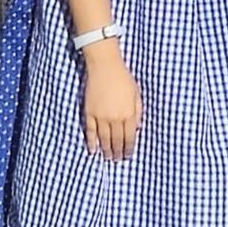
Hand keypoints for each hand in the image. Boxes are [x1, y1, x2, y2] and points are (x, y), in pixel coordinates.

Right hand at [83, 41, 141, 158]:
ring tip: (108, 157)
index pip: (129, 138)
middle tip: (117, 160)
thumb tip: (137, 128)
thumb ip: (138, 112)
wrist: (105, 66)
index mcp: (129, 114)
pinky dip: (91, 142)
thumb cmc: (123, 78)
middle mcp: (115, 118)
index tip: (128, 155)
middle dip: (118, 152)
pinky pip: (90, 132)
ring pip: (104, 139)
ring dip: (106, 150)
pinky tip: (93, 150)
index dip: (128, 148)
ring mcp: (101, 117)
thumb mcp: (136, 94)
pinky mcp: (90, 113)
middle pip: (116, 141)